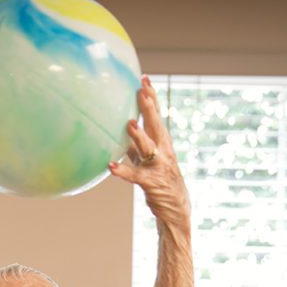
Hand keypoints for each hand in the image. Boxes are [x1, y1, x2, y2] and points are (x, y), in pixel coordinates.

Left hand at [108, 76, 190, 227]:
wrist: (176, 209)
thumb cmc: (159, 181)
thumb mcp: (147, 160)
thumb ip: (135, 146)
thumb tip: (119, 132)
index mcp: (161, 143)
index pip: (156, 115)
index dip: (151, 97)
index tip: (144, 78)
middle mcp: (163, 151)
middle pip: (156, 125)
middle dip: (150, 107)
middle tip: (143, 90)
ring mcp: (158, 166)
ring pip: (149, 148)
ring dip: (139, 136)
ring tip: (129, 123)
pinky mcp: (151, 183)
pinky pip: (135, 176)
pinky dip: (123, 171)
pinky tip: (111, 166)